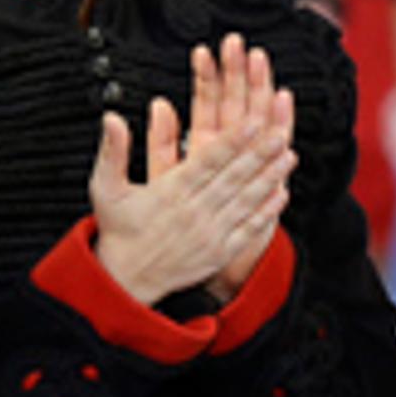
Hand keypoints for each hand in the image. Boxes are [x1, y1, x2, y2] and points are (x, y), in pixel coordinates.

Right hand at [90, 36, 297, 305]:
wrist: (125, 278)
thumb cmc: (118, 229)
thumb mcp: (105, 188)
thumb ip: (113, 151)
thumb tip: (111, 117)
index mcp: (170, 192)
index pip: (208, 161)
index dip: (233, 141)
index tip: (252, 122)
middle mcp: (194, 211)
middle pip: (234, 177)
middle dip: (260, 153)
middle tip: (281, 132)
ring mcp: (209, 233)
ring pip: (246, 201)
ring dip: (270, 177)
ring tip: (289, 155)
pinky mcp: (219, 252)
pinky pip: (248, 230)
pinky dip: (267, 213)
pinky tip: (282, 195)